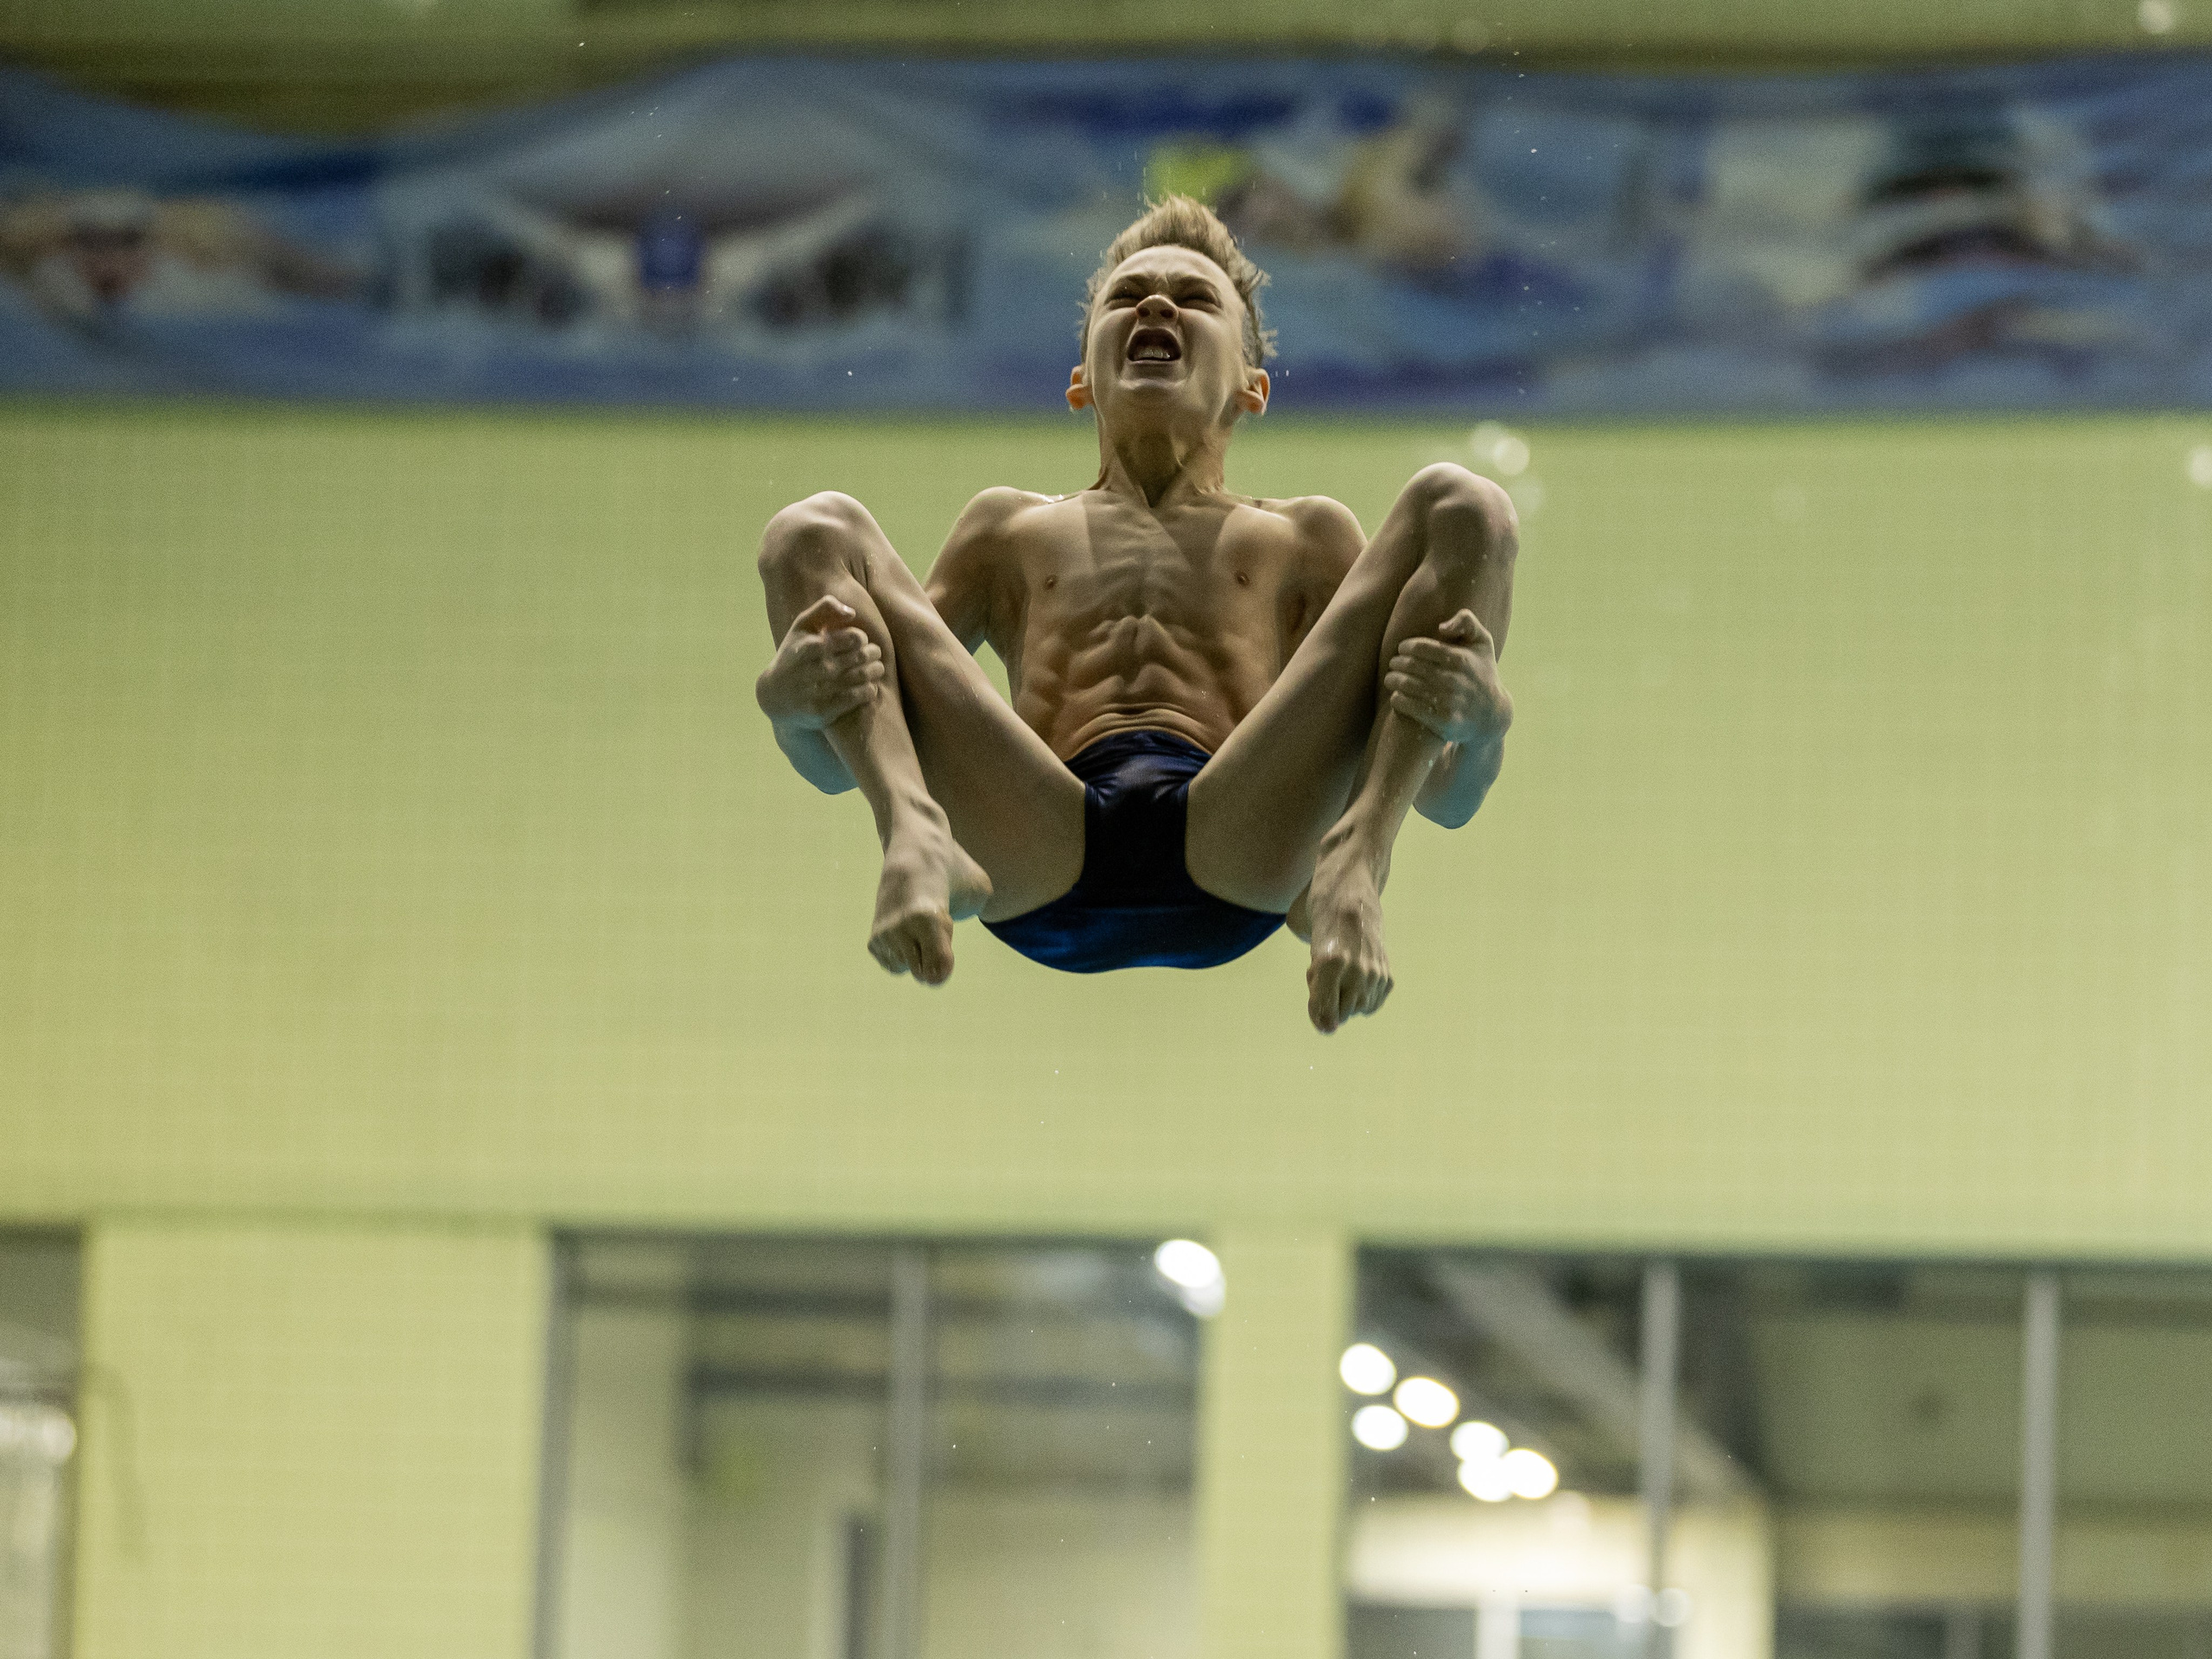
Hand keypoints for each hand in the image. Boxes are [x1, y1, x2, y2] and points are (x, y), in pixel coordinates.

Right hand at [756, 595, 886, 729]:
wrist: (774, 696)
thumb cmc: (794, 655)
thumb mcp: (802, 627)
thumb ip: (825, 608)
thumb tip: (851, 613)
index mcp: (811, 646)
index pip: (853, 637)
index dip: (861, 639)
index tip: (859, 642)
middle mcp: (815, 669)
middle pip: (861, 657)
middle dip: (872, 653)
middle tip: (874, 654)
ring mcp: (819, 691)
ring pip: (863, 677)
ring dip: (875, 671)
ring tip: (876, 669)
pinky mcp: (824, 711)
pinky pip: (859, 697)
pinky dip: (869, 690)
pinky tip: (868, 686)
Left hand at [1384, 610, 1511, 746]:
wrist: (1491, 715)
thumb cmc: (1481, 672)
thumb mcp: (1483, 642)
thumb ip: (1467, 621)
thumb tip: (1442, 627)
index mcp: (1460, 659)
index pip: (1419, 647)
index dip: (1405, 647)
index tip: (1402, 649)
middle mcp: (1453, 680)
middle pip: (1409, 666)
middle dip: (1396, 663)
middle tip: (1393, 664)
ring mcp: (1447, 702)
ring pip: (1405, 685)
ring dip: (1392, 680)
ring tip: (1391, 679)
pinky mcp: (1441, 721)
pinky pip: (1407, 705)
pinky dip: (1396, 699)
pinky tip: (1397, 696)